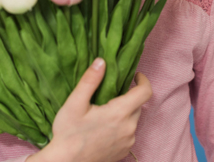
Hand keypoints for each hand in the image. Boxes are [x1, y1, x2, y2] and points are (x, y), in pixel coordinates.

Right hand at [28, 58, 152, 161]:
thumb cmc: (68, 134)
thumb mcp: (75, 103)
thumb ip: (90, 80)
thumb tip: (101, 61)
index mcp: (119, 113)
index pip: (145, 92)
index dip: (143, 80)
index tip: (135, 76)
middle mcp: (129, 128)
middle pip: (138, 106)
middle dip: (129, 97)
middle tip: (111, 95)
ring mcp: (128, 142)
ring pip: (133, 120)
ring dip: (125, 113)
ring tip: (105, 112)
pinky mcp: (123, 152)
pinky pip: (129, 134)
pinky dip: (121, 127)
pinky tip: (104, 128)